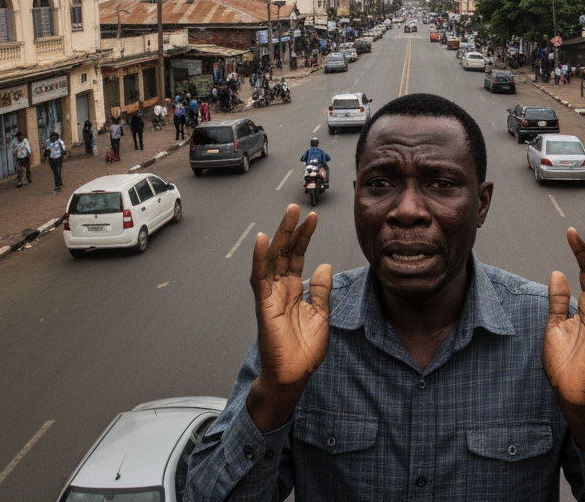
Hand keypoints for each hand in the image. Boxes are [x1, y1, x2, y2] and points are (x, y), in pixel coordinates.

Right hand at [246, 204, 332, 430]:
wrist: (293, 376)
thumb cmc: (303, 351)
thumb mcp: (321, 314)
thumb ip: (321, 290)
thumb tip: (324, 265)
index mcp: (293, 291)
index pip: (297, 257)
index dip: (304, 237)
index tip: (312, 218)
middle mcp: (280, 290)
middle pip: (285, 253)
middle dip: (291, 230)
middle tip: (297, 207)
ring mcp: (270, 296)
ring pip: (273, 259)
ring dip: (280, 236)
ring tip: (287, 214)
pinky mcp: (263, 306)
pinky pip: (260, 278)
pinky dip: (261, 258)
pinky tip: (264, 240)